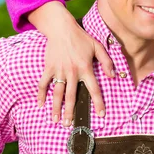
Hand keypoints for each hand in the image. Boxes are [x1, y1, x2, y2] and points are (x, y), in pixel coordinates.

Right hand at [32, 3, 113, 124]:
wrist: (61, 29)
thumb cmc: (81, 38)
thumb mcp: (98, 47)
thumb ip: (107, 62)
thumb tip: (113, 76)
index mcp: (85, 68)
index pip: (94, 89)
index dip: (98, 102)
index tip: (101, 114)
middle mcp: (72, 72)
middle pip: (72, 96)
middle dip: (71, 112)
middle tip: (69, 125)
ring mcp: (59, 71)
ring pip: (57, 93)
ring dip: (56, 108)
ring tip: (55, 120)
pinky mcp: (49, 68)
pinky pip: (44, 83)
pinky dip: (41, 94)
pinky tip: (40, 105)